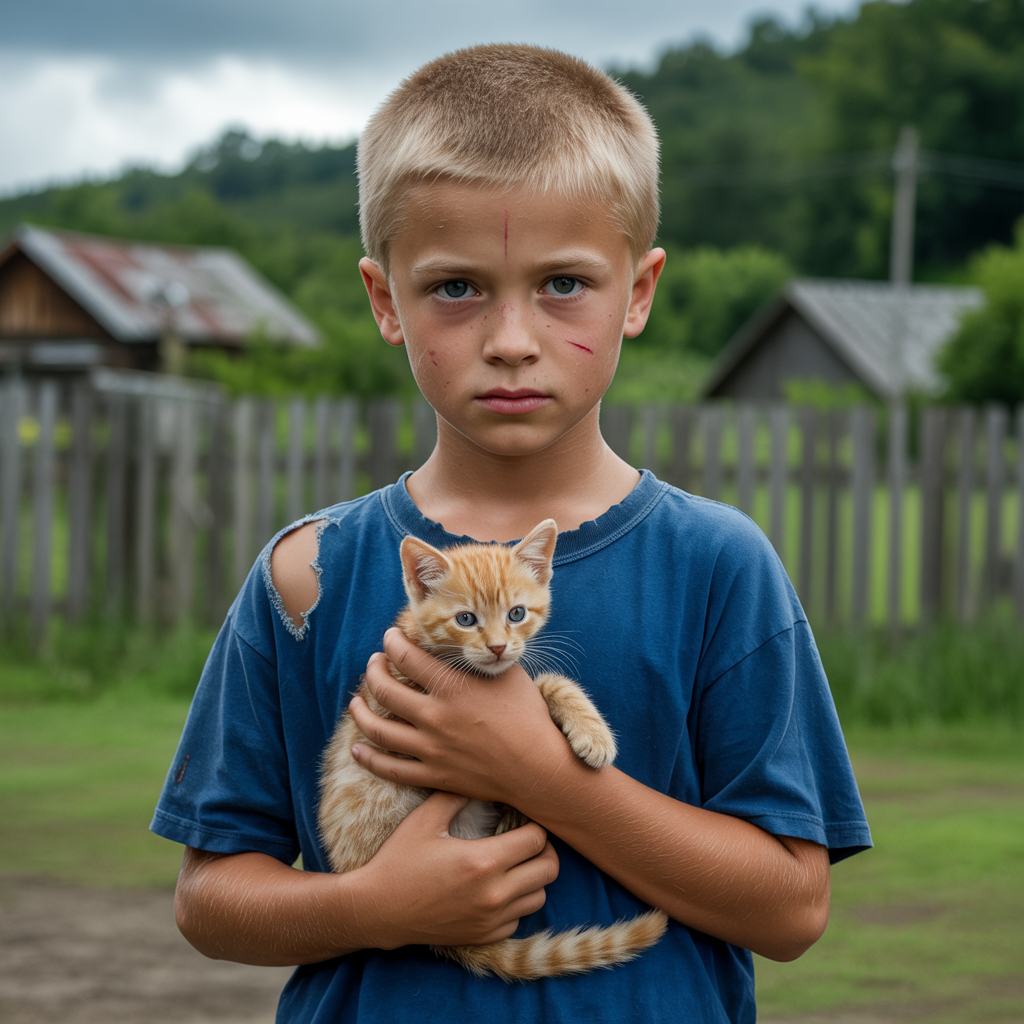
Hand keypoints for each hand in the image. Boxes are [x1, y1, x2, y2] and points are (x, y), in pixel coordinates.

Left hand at [349, 628, 573, 803]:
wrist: (538, 768)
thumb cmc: (528, 716)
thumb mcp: (508, 673)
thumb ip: (479, 656)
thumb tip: (461, 643)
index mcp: (452, 687)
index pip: (407, 657)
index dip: (392, 642)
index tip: (389, 638)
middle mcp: (435, 716)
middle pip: (385, 690)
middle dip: (373, 671)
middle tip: (374, 664)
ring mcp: (431, 749)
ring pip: (379, 729)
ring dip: (361, 713)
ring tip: (355, 703)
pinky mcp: (433, 775)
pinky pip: (390, 769)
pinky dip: (369, 757)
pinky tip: (358, 747)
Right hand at [360, 790, 558, 948]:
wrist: (377, 909)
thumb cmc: (399, 860)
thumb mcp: (425, 819)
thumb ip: (456, 794)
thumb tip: (479, 779)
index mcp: (482, 861)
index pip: (536, 840)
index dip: (534, 826)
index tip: (522, 820)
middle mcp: (493, 894)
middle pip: (548, 870)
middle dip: (543, 851)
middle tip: (527, 840)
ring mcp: (490, 919)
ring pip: (539, 897)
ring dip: (533, 878)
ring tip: (515, 863)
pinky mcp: (484, 937)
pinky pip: (519, 919)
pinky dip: (516, 903)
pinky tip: (498, 888)